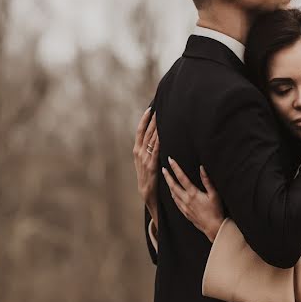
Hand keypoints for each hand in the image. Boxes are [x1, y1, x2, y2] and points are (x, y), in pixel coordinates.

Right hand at [133, 107, 158, 227]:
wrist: (147, 194)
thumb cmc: (149, 176)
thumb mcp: (145, 161)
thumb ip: (149, 149)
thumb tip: (156, 136)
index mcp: (137, 150)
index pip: (140, 131)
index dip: (144, 119)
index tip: (150, 109)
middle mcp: (139, 152)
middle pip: (146, 132)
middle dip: (152, 120)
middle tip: (159, 107)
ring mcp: (144, 159)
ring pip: (150, 139)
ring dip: (156, 127)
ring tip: (162, 116)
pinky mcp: (151, 165)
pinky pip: (156, 150)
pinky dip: (159, 140)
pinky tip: (163, 133)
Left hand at [162, 159, 224, 242]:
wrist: (213, 227)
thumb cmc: (215, 210)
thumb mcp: (214, 194)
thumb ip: (207, 180)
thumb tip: (202, 168)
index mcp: (193, 193)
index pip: (181, 177)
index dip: (175, 168)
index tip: (170, 160)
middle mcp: (186, 199)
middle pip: (173, 186)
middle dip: (167, 176)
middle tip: (163, 169)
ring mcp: (184, 207)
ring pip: (173, 194)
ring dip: (169, 185)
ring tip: (166, 179)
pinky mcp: (185, 212)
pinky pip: (175, 202)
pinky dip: (172, 195)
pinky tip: (173, 193)